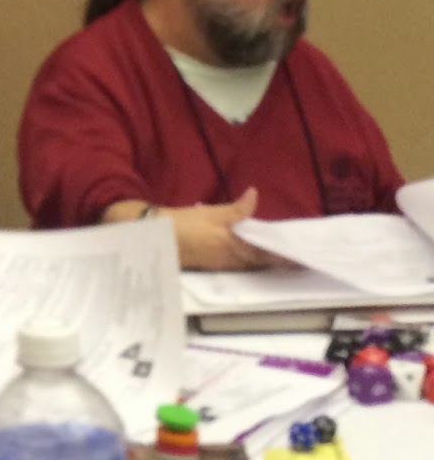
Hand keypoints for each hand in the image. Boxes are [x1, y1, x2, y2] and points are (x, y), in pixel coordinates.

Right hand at [165, 187, 289, 270]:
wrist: (157, 237)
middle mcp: (230, 261)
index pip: (265, 256)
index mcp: (233, 249)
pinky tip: (250, 254)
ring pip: (248, 265)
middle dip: (276, 262)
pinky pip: (236, 265)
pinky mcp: (211, 265)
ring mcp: (220, 265)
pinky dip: (248, 260)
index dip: (283, 259)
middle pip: (259, 264)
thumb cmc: (185, 223)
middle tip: (295, 260)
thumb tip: (254, 194)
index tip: (301, 262)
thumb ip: (237, 208)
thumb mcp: (212, 212)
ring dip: (262, 262)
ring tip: (277, 257)